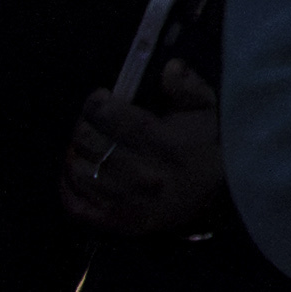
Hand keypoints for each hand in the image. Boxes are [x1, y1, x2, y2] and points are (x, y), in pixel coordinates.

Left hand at [63, 67, 226, 236]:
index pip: (111, 118)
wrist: (222, 193)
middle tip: (91, 121)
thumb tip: (169, 67)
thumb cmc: (208, 143)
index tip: (100, 98)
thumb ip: (186, 87)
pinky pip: (76, 205)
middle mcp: (145, 176)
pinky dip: (68, 187)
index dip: (97, 104)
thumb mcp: (206, 109)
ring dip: (75, 154)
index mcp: (167, 144)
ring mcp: (130, 203)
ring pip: (79, 172)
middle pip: (90, 143)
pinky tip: (78, 171)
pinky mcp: (119, 224)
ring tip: (87, 145)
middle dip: (84, 126)